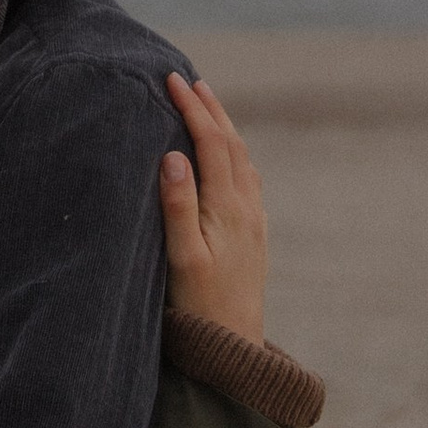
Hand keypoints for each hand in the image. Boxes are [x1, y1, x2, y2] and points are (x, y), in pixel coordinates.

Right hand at [158, 74, 266, 342]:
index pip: (211, 143)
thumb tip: (174, 155)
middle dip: (211, 108)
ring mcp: (254, 220)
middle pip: (232, 143)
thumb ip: (178, 206)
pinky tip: (228, 156)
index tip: (172, 80)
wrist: (235, 348)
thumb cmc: (200, 307)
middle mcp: (247, 207)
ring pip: (242, 159)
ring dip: (224, 127)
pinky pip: (247, 179)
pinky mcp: (255, 234)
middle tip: (190, 79)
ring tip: (208, 105)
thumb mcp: (182, 258)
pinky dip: (234, 153)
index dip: (193, 108)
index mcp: (227, 208)